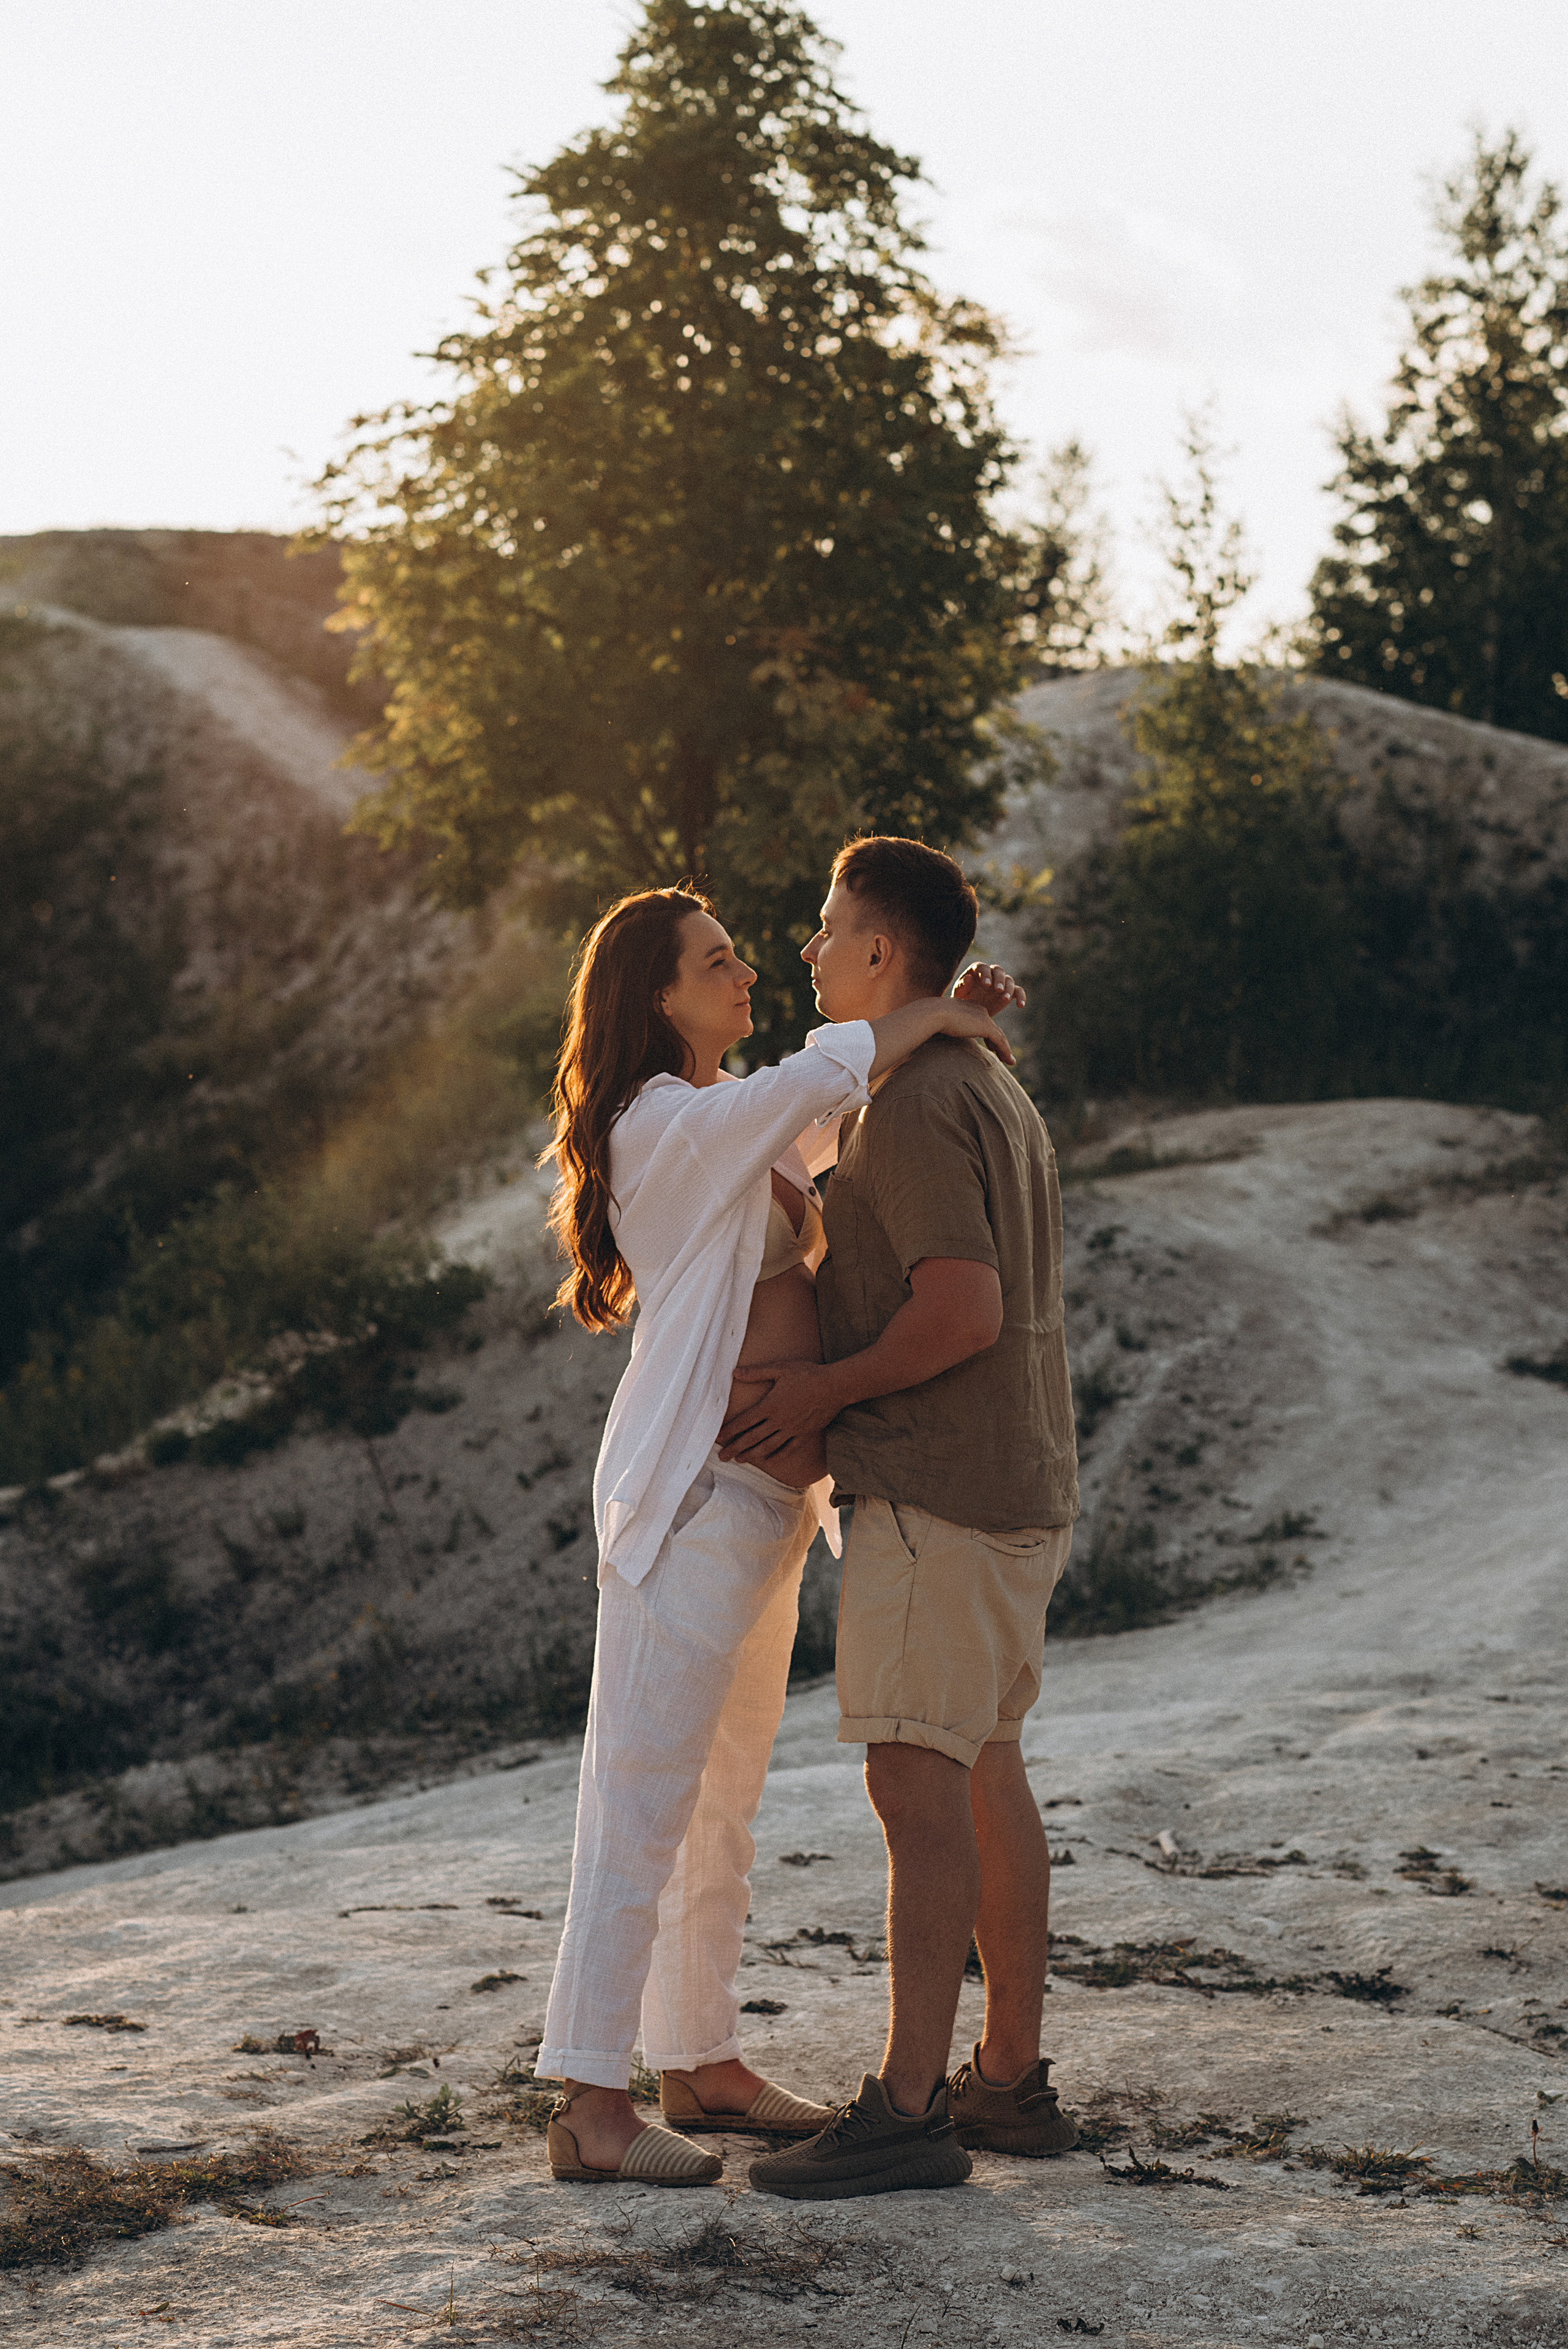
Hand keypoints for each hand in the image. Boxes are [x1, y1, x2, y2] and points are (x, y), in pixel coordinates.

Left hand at [718, 1361, 839, 1463]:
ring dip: (752, 1454)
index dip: (730, 1430)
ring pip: (767, 1446)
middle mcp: (778, 1421)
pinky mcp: (804, 1434)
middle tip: (722, 1457)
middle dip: (735, 1447)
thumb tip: (735, 1372)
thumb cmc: (807, 1374)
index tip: (718, 1438)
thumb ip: (757, 1372)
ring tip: (739, 1460)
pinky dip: (777, 1456)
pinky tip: (768, 1461)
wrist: (834, 1386)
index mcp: (770, 1405)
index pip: (744, 1421)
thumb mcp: (780, 1369)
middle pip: (752, 1438)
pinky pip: (788, 1449)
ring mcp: (791, 1430)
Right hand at [930, 997, 1014, 1066]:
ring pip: (1000, 1036)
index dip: (990, 1036)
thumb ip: (951, 1027)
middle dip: (1000, 1043)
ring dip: (1005, 1050)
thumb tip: (947, 1034)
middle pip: (994, 1029)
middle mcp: (980, 1011)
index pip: (985, 1023)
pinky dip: (1005, 1051)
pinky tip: (1007, 1060)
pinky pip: (1000, 1041)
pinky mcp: (986, 1027)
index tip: (991, 1047)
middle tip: (1004, 1055)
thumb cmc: (933, 1018)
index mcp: (971, 1008)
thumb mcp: (944, 1022)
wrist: (934, 1013)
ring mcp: (984, 1018)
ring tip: (1009, 1061)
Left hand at [953, 961, 1026, 1014]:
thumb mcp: (958, 995)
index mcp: (977, 970)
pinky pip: (1018, 991)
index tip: (986, 984)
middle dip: (999, 979)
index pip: (983, 967)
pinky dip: (1021, 997)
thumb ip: (961, 986)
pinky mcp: (1009, 992)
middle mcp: (991, 974)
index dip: (985, 974)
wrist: (970, 1012)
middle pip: (998, 970)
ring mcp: (1001, 982)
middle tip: (998, 989)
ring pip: (1009, 980)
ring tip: (1005, 999)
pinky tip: (1020, 1005)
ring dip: (1009, 988)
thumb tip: (968, 978)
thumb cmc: (962, 1000)